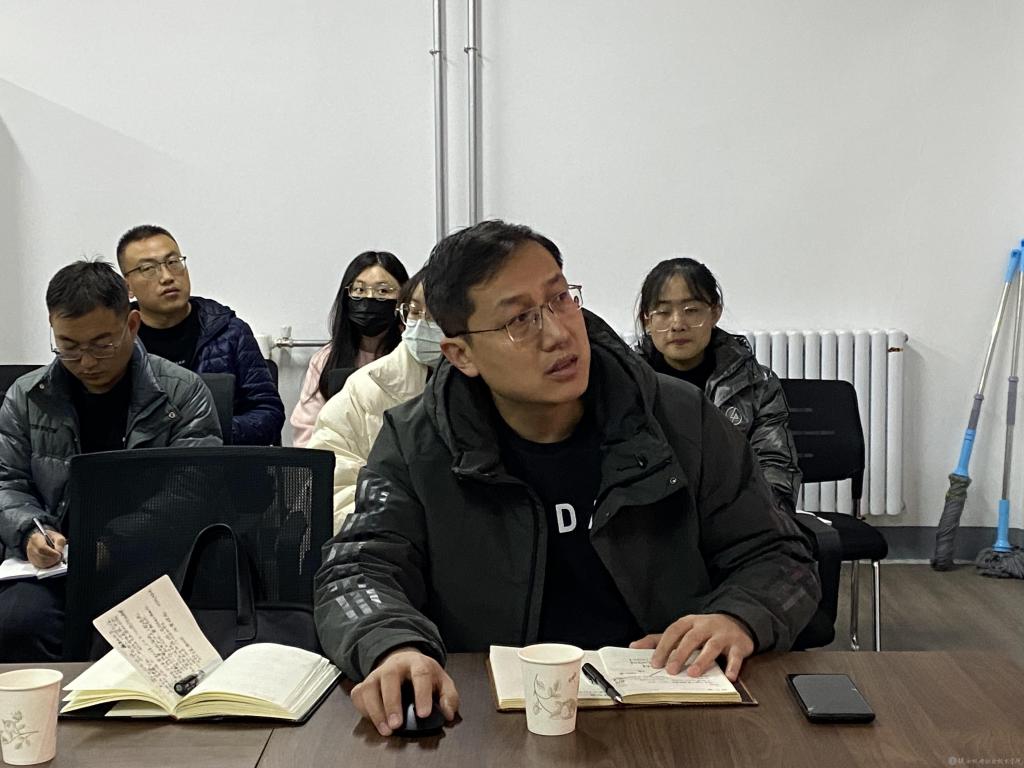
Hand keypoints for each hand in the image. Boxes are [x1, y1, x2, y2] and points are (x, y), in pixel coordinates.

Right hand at [26, 530, 66, 568]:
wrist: (43, 539)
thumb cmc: (50, 537)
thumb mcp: (57, 536)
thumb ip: (59, 542)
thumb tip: (59, 551)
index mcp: (36, 538)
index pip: (42, 548)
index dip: (51, 553)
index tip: (58, 554)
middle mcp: (31, 547)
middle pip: (41, 557)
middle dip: (52, 559)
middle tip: (58, 556)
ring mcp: (30, 555)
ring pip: (40, 563)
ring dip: (51, 562)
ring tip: (55, 558)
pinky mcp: (32, 561)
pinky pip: (40, 566)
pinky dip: (48, 565)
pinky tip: (51, 560)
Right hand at [350, 646, 458, 735]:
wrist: (403, 661)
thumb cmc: (423, 675)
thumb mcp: (442, 682)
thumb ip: (449, 697)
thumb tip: (448, 713)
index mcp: (417, 663)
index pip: (420, 674)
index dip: (422, 694)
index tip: (424, 714)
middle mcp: (394, 665)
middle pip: (390, 678)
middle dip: (392, 702)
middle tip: (397, 724)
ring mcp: (377, 673)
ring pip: (370, 687)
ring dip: (375, 710)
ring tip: (386, 729)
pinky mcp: (365, 683)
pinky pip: (358, 694)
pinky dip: (363, 709)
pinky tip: (373, 720)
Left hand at [630, 613, 753, 681]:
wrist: (737, 622)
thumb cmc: (703, 631)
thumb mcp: (682, 631)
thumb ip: (659, 639)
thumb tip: (633, 646)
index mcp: (690, 622)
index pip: (673, 631)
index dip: (663, 646)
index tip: (654, 663)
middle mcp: (706, 625)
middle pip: (691, 638)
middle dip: (680, 654)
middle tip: (670, 670)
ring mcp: (723, 634)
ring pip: (712, 646)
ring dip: (702, 660)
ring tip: (692, 674)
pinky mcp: (739, 644)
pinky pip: (736, 655)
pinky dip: (733, 666)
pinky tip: (728, 677)